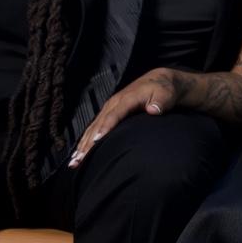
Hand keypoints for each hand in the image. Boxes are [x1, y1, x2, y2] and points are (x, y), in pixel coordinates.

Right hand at [68, 68, 184, 168]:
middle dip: (88, 142)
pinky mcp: (108, 113)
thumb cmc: (164, 90)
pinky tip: (79, 153)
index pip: (114, 115)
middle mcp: (114, 103)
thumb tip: (154, 110)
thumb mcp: (166, 94)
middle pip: (98, 124)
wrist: (159, 81)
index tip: (97, 141)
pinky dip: (86, 141)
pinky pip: (94, 128)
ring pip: (93, 128)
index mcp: (126, 99)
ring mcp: (109, 108)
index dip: (105, 127)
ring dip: (83, 145)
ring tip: (75, 161)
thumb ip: (160, 102)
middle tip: (79, 159)